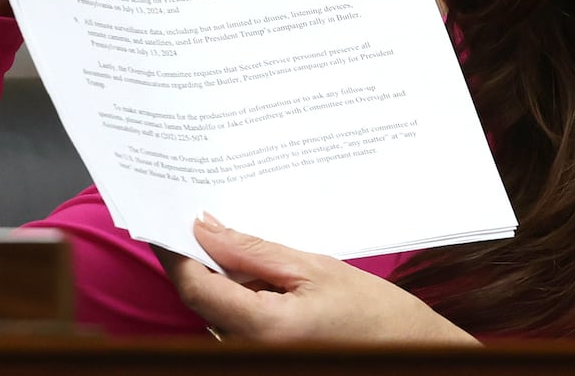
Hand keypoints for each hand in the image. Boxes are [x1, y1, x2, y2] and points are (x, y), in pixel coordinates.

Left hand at [158, 214, 475, 344]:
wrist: (406, 350)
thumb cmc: (371, 313)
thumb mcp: (314, 268)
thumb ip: (254, 252)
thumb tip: (205, 230)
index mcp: (262, 329)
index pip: (195, 288)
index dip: (176, 253)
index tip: (167, 221)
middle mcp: (248, 352)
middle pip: (202, 300)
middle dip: (204, 260)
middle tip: (211, 218)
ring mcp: (253, 357)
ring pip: (217, 311)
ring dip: (224, 278)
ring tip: (253, 247)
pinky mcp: (261, 356)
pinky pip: (233, 323)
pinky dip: (240, 296)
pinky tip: (266, 277)